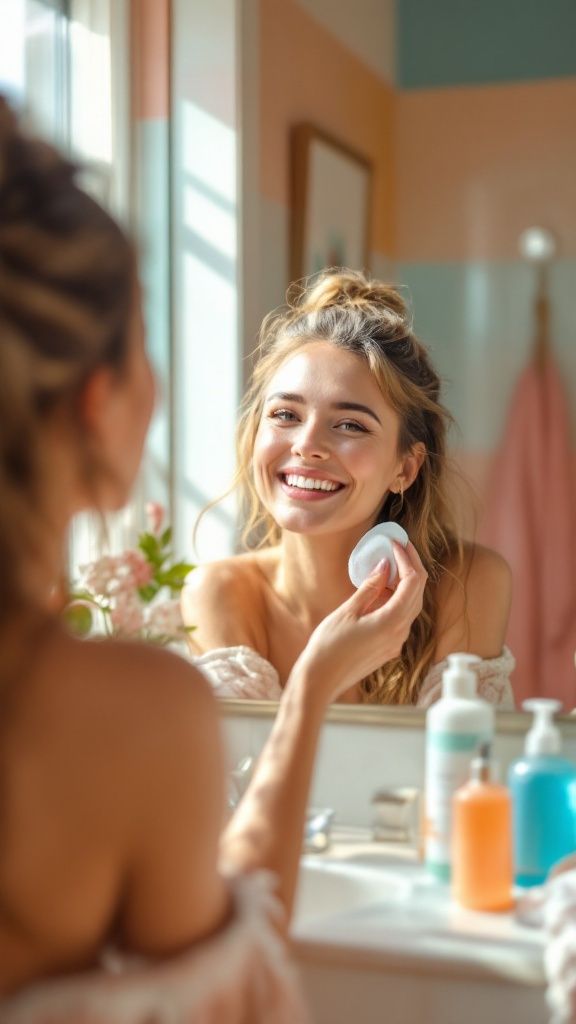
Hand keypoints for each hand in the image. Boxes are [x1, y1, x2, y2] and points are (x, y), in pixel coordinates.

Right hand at [296, 541, 426, 703]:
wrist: (320, 680)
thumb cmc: (329, 647)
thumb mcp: (348, 611)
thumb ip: (370, 587)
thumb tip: (385, 566)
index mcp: (392, 621)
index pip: (413, 581)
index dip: (408, 558)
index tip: (396, 543)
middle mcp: (400, 632)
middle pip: (417, 592)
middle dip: (410, 566)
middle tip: (397, 547)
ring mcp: (396, 642)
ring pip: (411, 605)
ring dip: (403, 583)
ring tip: (387, 564)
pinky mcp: (389, 647)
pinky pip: (400, 617)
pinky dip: (396, 599)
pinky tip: (380, 589)